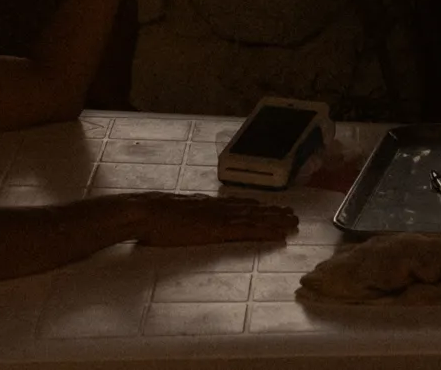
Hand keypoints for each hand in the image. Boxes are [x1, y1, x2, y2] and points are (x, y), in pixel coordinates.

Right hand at [130, 193, 298, 246]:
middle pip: (251, 209)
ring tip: (292, 223)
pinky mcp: (220, 229)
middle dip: (272, 212)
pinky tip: (279, 235)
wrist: (148, 212)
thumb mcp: (172, 214)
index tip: (271, 206)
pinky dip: (266, 232)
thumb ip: (184, 216)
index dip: (256, 206)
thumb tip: (187, 219)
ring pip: (255, 218)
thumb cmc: (152, 217)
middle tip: (291, 214)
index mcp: (206, 205)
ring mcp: (220, 217)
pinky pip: (249, 231)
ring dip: (275, 221)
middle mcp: (218, 208)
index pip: (237, 204)